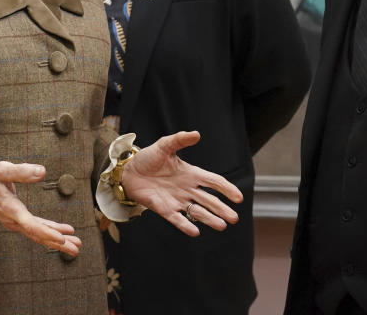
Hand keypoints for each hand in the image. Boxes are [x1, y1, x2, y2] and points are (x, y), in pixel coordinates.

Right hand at [0, 161, 81, 255]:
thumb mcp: (1, 169)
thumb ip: (22, 171)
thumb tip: (42, 171)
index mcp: (11, 210)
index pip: (31, 225)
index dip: (47, 233)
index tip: (62, 239)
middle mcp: (13, 219)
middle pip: (38, 234)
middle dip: (58, 243)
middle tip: (76, 249)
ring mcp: (14, 220)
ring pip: (38, 233)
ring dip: (56, 240)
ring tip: (75, 245)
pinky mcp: (16, 218)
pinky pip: (35, 227)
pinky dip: (48, 231)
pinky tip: (62, 233)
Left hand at [122, 131, 243, 235]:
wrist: (128, 171)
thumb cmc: (148, 158)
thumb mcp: (164, 145)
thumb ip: (180, 140)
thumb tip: (196, 134)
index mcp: (191, 174)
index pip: (213, 182)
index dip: (226, 189)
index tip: (238, 197)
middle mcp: (187, 189)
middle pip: (209, 200)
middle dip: (222, 209)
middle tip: (234, 218)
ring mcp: (177, 200)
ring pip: (197, 212)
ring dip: (209, 219)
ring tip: (222, 226)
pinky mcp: (164, 209)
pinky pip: (177, 219)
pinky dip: (186, 225)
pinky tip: (195, 231)